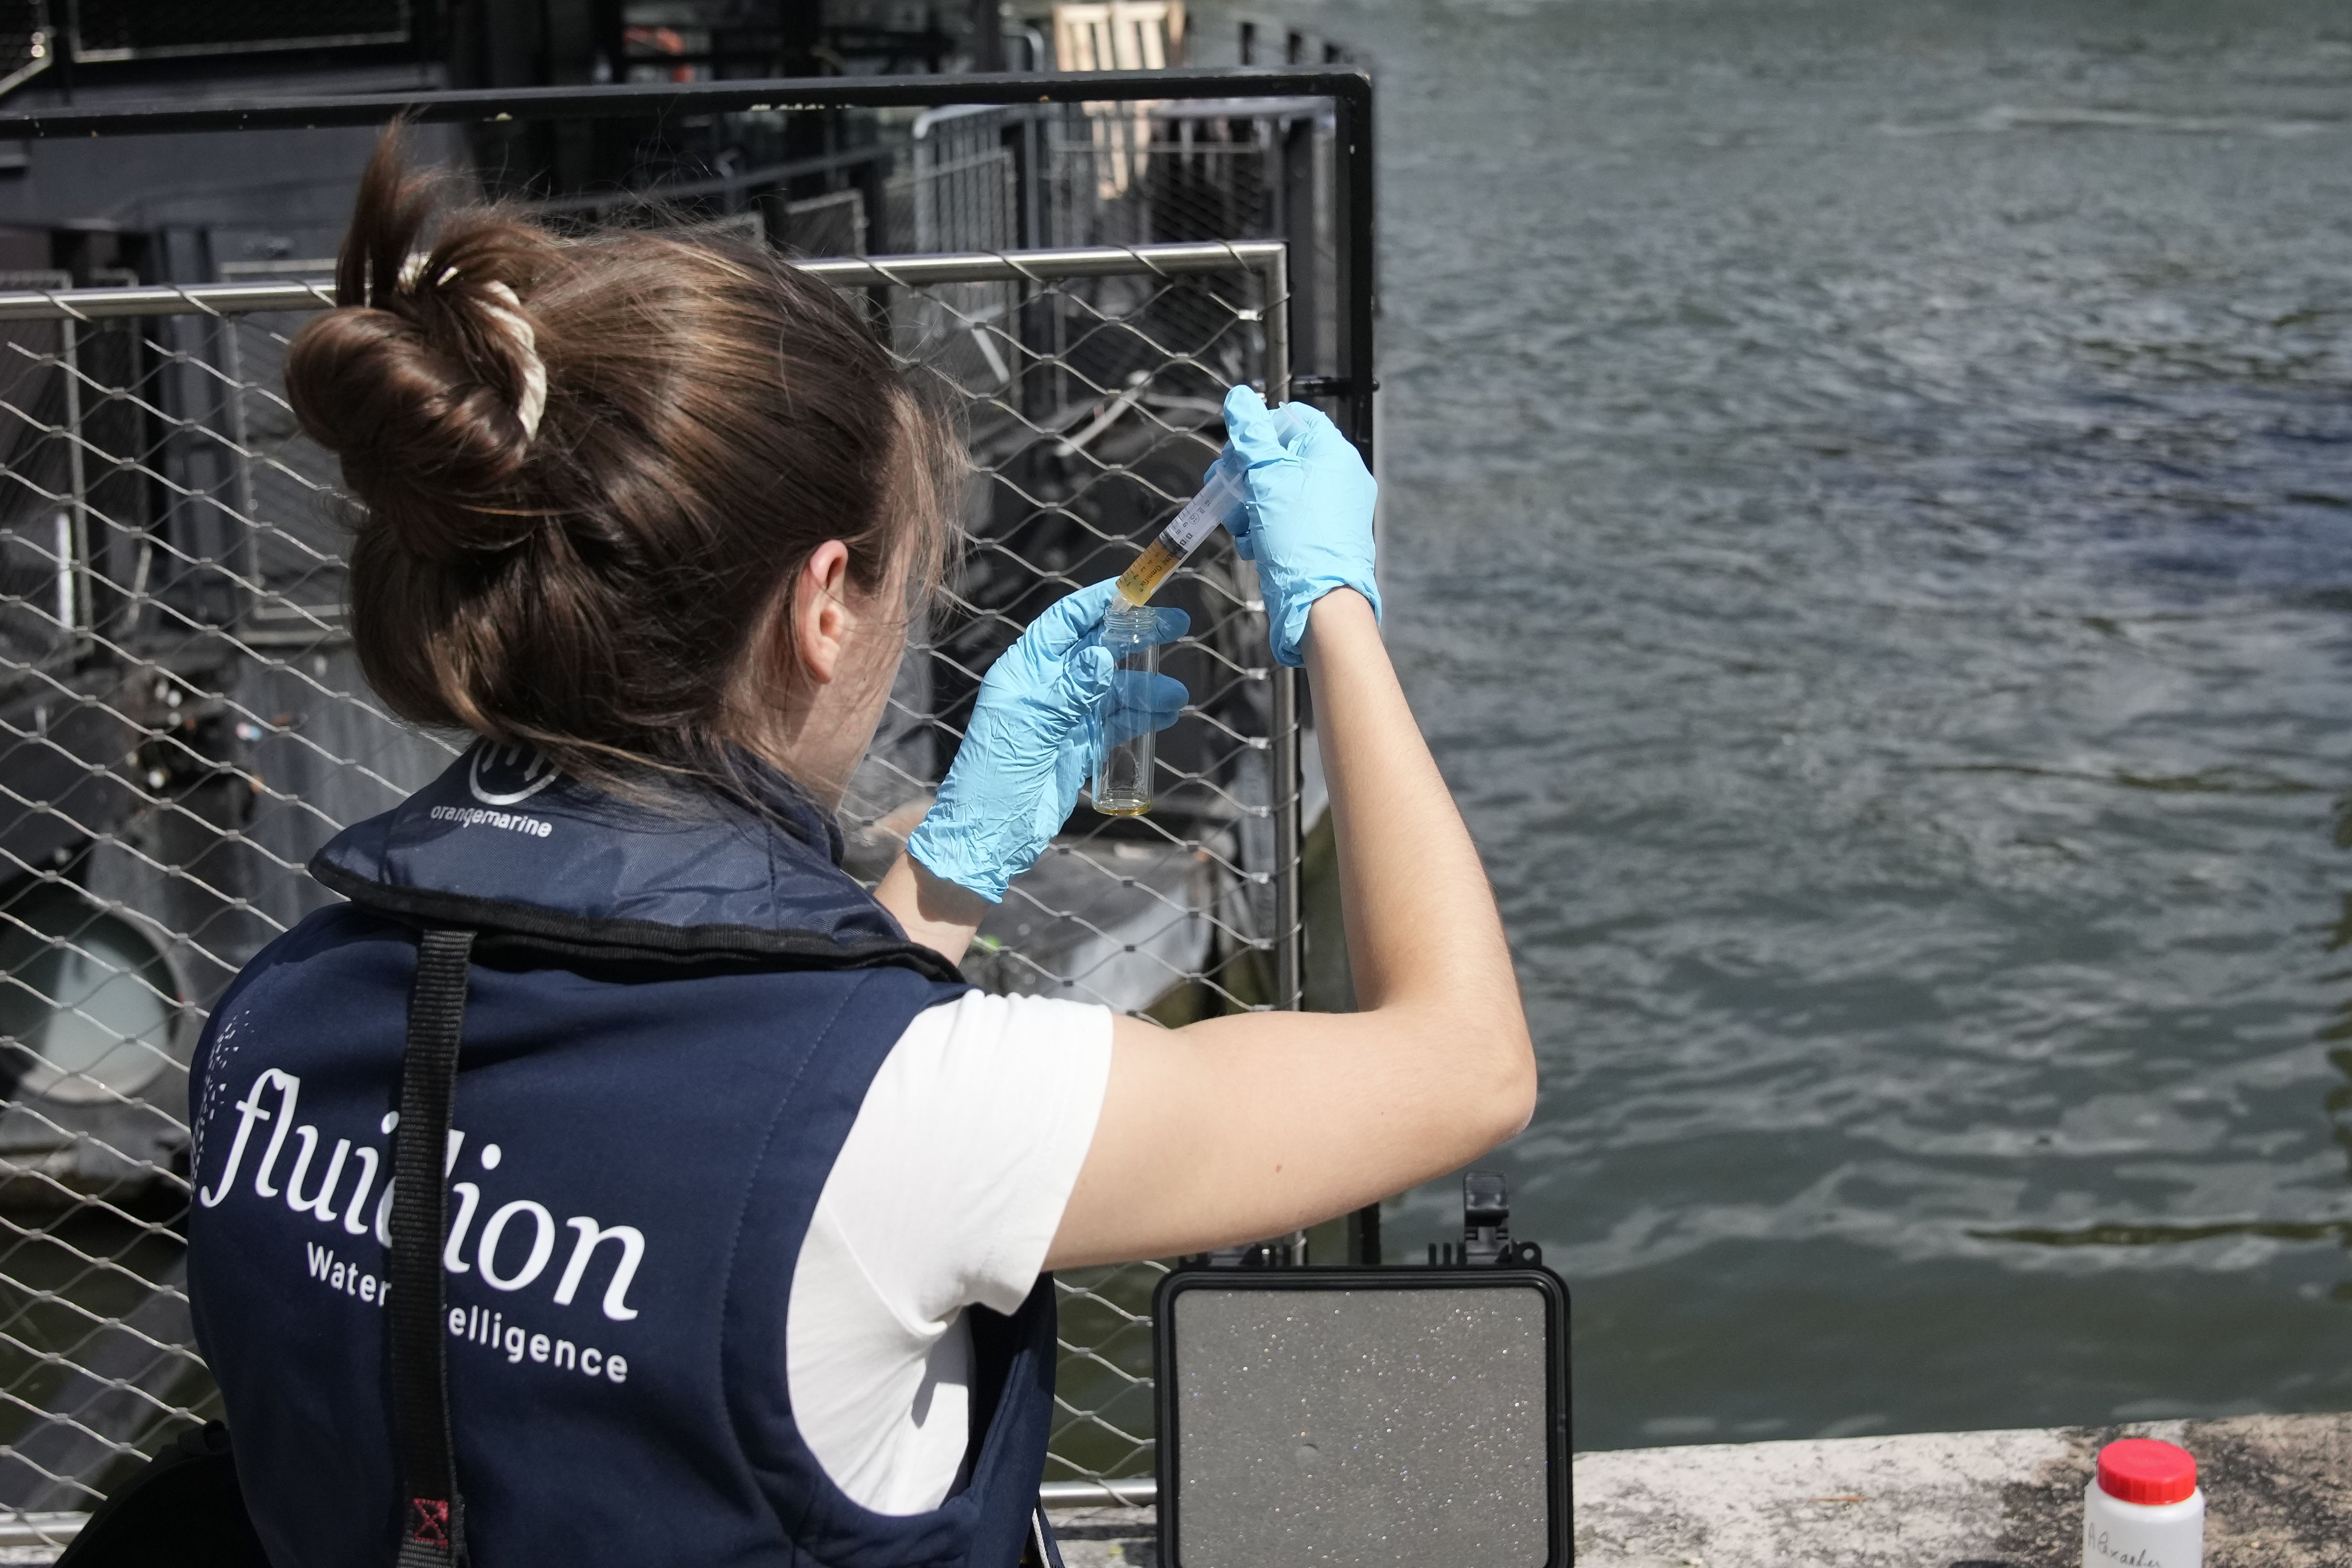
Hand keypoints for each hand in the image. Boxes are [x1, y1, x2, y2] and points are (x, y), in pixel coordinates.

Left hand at [908, 581, 1188, 901]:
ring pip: (1114, 688)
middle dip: (1135, 637)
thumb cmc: (995, 777)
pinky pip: (1116, 722)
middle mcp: (1047, 687)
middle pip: (1097, 649)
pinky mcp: (1080, 746)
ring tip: (1176, 694)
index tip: (1136, 590)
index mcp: (1025, 670)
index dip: (1100, 602)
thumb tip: (1104, 656)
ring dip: (1146, 686)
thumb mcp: (1032, 728)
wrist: (990, 835)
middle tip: (1177, 624)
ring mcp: (1066, 717)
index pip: (1065, 622)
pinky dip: (1141, 716)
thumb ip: (1070, 692)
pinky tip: (1165, 714)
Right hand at [1214, 385, 1379, 667]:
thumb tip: (1239, 398)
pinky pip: (1287, 520)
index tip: (1236, 452)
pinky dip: (1265, 528)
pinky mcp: (1322, 538)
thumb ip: (1250, 435)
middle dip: (1246, 473)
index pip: (1295, 419)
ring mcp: (1333, 511)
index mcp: (1334, 453)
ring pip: (1279, 491)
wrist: (1320, 603)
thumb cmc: (1299, 538)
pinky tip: (1253, 544)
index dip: (1259, 430)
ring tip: (1239, 526)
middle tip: (1224, 488)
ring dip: (1250, 505)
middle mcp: (1339, 478)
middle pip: (1282, 456)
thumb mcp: (1266, 476)